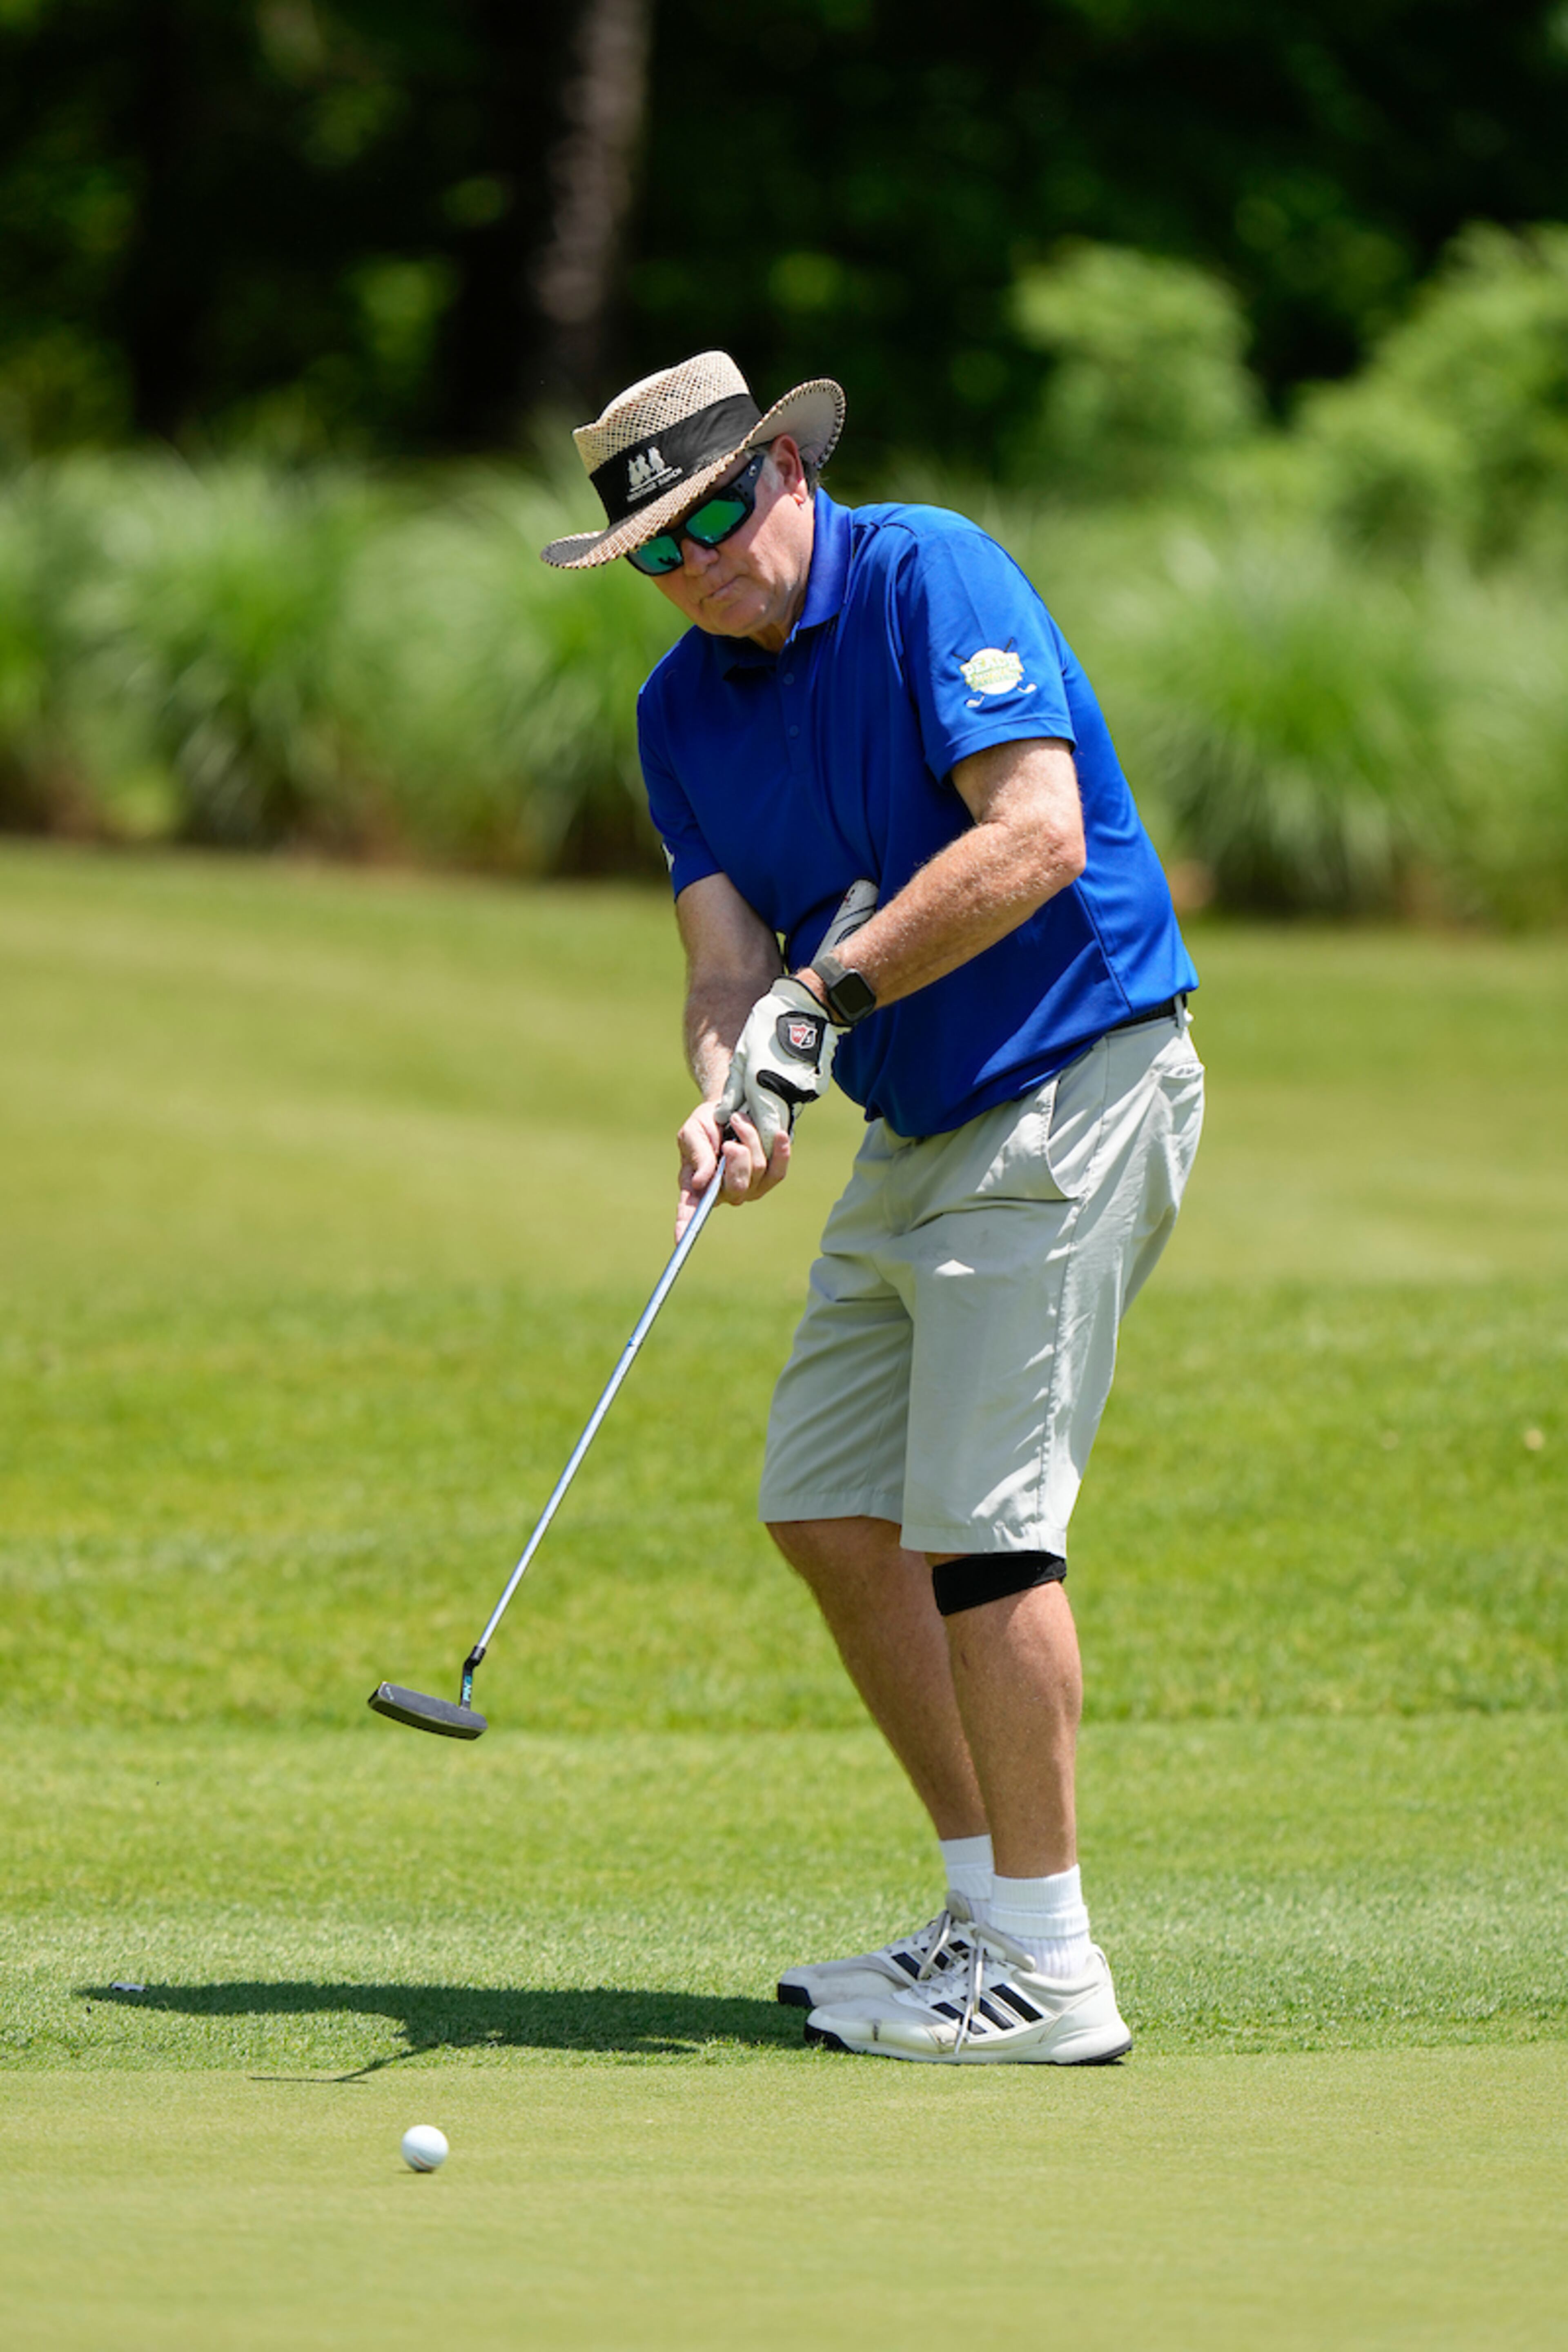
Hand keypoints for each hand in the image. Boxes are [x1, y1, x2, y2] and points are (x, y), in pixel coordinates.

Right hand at [675, 1101, 787, 1237]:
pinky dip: (780, 1151)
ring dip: (749, 1138)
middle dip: (737, 1156)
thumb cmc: (706, 1125)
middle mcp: (723, 1192)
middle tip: (729, 1139)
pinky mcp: (768, 1179)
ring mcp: (748, 1188)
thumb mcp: (693, 1132)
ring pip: (757, 1169)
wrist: (731, 1109)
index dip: (685, 1224)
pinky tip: (779, 1135)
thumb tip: (701, 1182)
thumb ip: (697, 1155)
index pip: (690, 1208)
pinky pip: (778, 1171)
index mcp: (697, 1185)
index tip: (679, 1240)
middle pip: (737, 1186)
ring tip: (739, 1122)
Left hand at [714, 977, 836, 1160]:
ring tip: (762, 1092)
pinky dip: (787, 1098)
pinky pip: (797, 1100)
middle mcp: (790, 1097)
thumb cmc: (767, 1028)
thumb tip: (722, 1116)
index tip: (741, 1139)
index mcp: (767, 1090)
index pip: (764, 1134)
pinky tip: (780, 1081)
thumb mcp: (742, 1057)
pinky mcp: (816, 1085)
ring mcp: (806, 1093)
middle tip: (747, 1117)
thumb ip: (733, 1090)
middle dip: (761, 1128)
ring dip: (774, 1111)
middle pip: (776, 1128)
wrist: (805, 1007)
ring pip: (787, 1114)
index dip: (753, 1141)